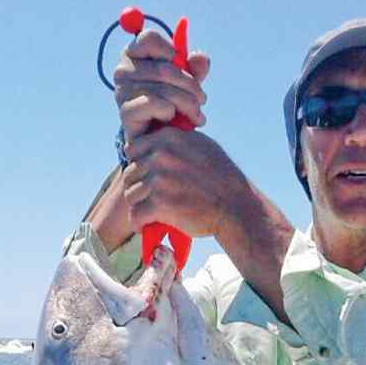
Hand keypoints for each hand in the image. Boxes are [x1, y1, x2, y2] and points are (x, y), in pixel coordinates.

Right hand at [113, 29, 209, 138]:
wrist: (158, 137)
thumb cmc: (172, 102)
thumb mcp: (186, 82)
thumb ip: (195, 68)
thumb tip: (200, 57)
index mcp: (134, 54)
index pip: (149, 38)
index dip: (171, 51)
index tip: (183, 66)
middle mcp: (123, 70)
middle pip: (164, 67)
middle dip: (191, 86)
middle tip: (202, 99)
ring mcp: (121, 92)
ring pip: (163, 88)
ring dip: (187, 103)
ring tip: (196, 114)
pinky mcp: (125, 113)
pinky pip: (153, 104)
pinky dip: (169, 112)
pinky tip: (173, 119)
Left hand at [122, 126, 247, 240]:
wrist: (235, 206)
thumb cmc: (222, 178)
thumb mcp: (202, 145)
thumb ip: (178, 141)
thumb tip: (161, 138)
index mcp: (168, 138)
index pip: (133, 149)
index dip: (137, 165)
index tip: (146, 178)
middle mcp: (161, 155)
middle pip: (130, 173)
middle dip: (137, 187)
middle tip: (146, 200)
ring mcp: (159, 180)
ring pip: (130, 194)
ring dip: (137, 206)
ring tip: (146, 214)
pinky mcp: (160, 204)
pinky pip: (136, 215)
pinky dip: (139, 223)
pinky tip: (146, 226)